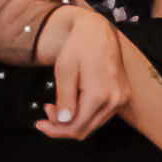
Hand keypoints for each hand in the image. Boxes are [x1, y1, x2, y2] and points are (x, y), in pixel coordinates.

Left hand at [38, 7, 130, 138]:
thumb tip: (63, 122)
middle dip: (62, 126)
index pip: (75, 126)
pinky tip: (73, 102)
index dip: (55, 130)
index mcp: (99, 95)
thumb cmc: (78, 46)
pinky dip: (85, 114)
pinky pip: (101, 115)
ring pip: (93, 124)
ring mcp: (121, 99)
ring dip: (74, 121)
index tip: (39, 124)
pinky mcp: (122, 96)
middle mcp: (114, 101)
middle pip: (85, 129)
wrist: (99, 31)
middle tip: (47, 110)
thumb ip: (65, 98)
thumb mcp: (65, 71)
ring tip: (58, 105)